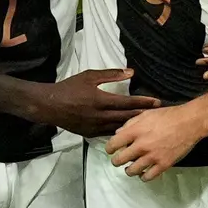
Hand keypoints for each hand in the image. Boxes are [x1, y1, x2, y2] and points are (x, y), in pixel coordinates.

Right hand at [40, 67, 161, 139]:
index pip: (127, 103)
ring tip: (148, 124)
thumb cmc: (69, 87)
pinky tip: (131, 132)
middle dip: (144, 115)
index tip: (157, 102)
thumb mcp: (89, 76)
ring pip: (120, 129)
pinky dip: (121, 132)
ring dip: (134, 126)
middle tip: (158, 114)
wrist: (49, 105)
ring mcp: (95, 127)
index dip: (143, 102)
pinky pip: (109, 134)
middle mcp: (99, 116)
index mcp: (100, 100)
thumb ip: (111, 74)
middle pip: (127, 117)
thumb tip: (131, 72)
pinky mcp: (90, 134)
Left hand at [105, 102, 205, 179]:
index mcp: (135, 131)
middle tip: (119, 160)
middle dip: (116, 161)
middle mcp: (141, 146)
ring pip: (131, 171)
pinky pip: (147, 177)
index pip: (113, 144)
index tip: (111, 150)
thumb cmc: (168, 116)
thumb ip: (130, 124)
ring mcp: (152, 157)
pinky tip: (143, 173)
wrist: (189, 122)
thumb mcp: (146, 114)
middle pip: (119, 160)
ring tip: (131, 167)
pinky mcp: (163, 165)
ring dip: (129, 170)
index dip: (109, 149)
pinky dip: (143, 176)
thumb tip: (118, 134)